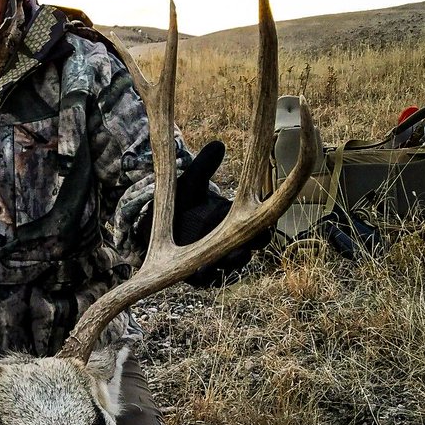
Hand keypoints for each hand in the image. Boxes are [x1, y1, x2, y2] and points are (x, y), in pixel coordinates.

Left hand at [173, 141, 270, 287]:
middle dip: (251, 245)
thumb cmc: (181, 204)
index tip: (264, 217)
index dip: (266, 221)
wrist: (158, 228)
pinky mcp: (202, 274)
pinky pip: (212, 280)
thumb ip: (205, 167)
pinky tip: (202, 272)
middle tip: (247, 242)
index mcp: (238, 219)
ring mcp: (220, 259)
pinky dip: (209, 277)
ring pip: (235, 265)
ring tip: (224, 258)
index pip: (263, 222)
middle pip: (253, 246)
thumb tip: (217, 144)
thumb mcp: (192, 185)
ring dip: (231, 263)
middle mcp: (234, 241)